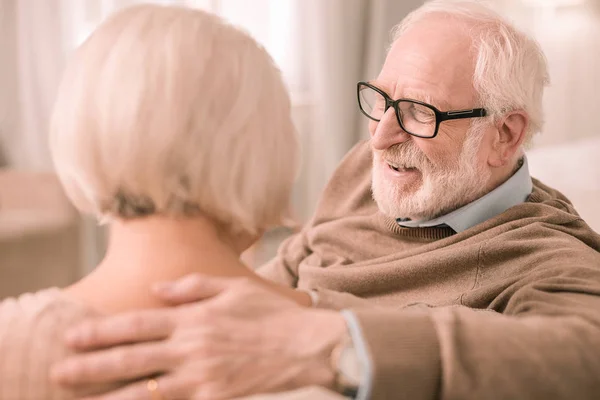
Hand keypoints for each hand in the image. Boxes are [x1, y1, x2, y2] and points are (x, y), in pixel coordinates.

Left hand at [51, 274, 347, 399]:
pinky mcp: (214, 398)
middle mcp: (191, 347)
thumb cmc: (271, 314)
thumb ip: (193, 287)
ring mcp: (201, 376)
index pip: (138, 324)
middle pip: (132, 358)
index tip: (74, 335)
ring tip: (82, 399)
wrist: (306, 346)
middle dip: (92, 364)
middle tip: (60, 370)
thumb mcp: (234, 288)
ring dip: (110, 395)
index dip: (103, 330)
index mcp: (194, 318)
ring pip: (145, 389)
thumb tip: (157, 289)